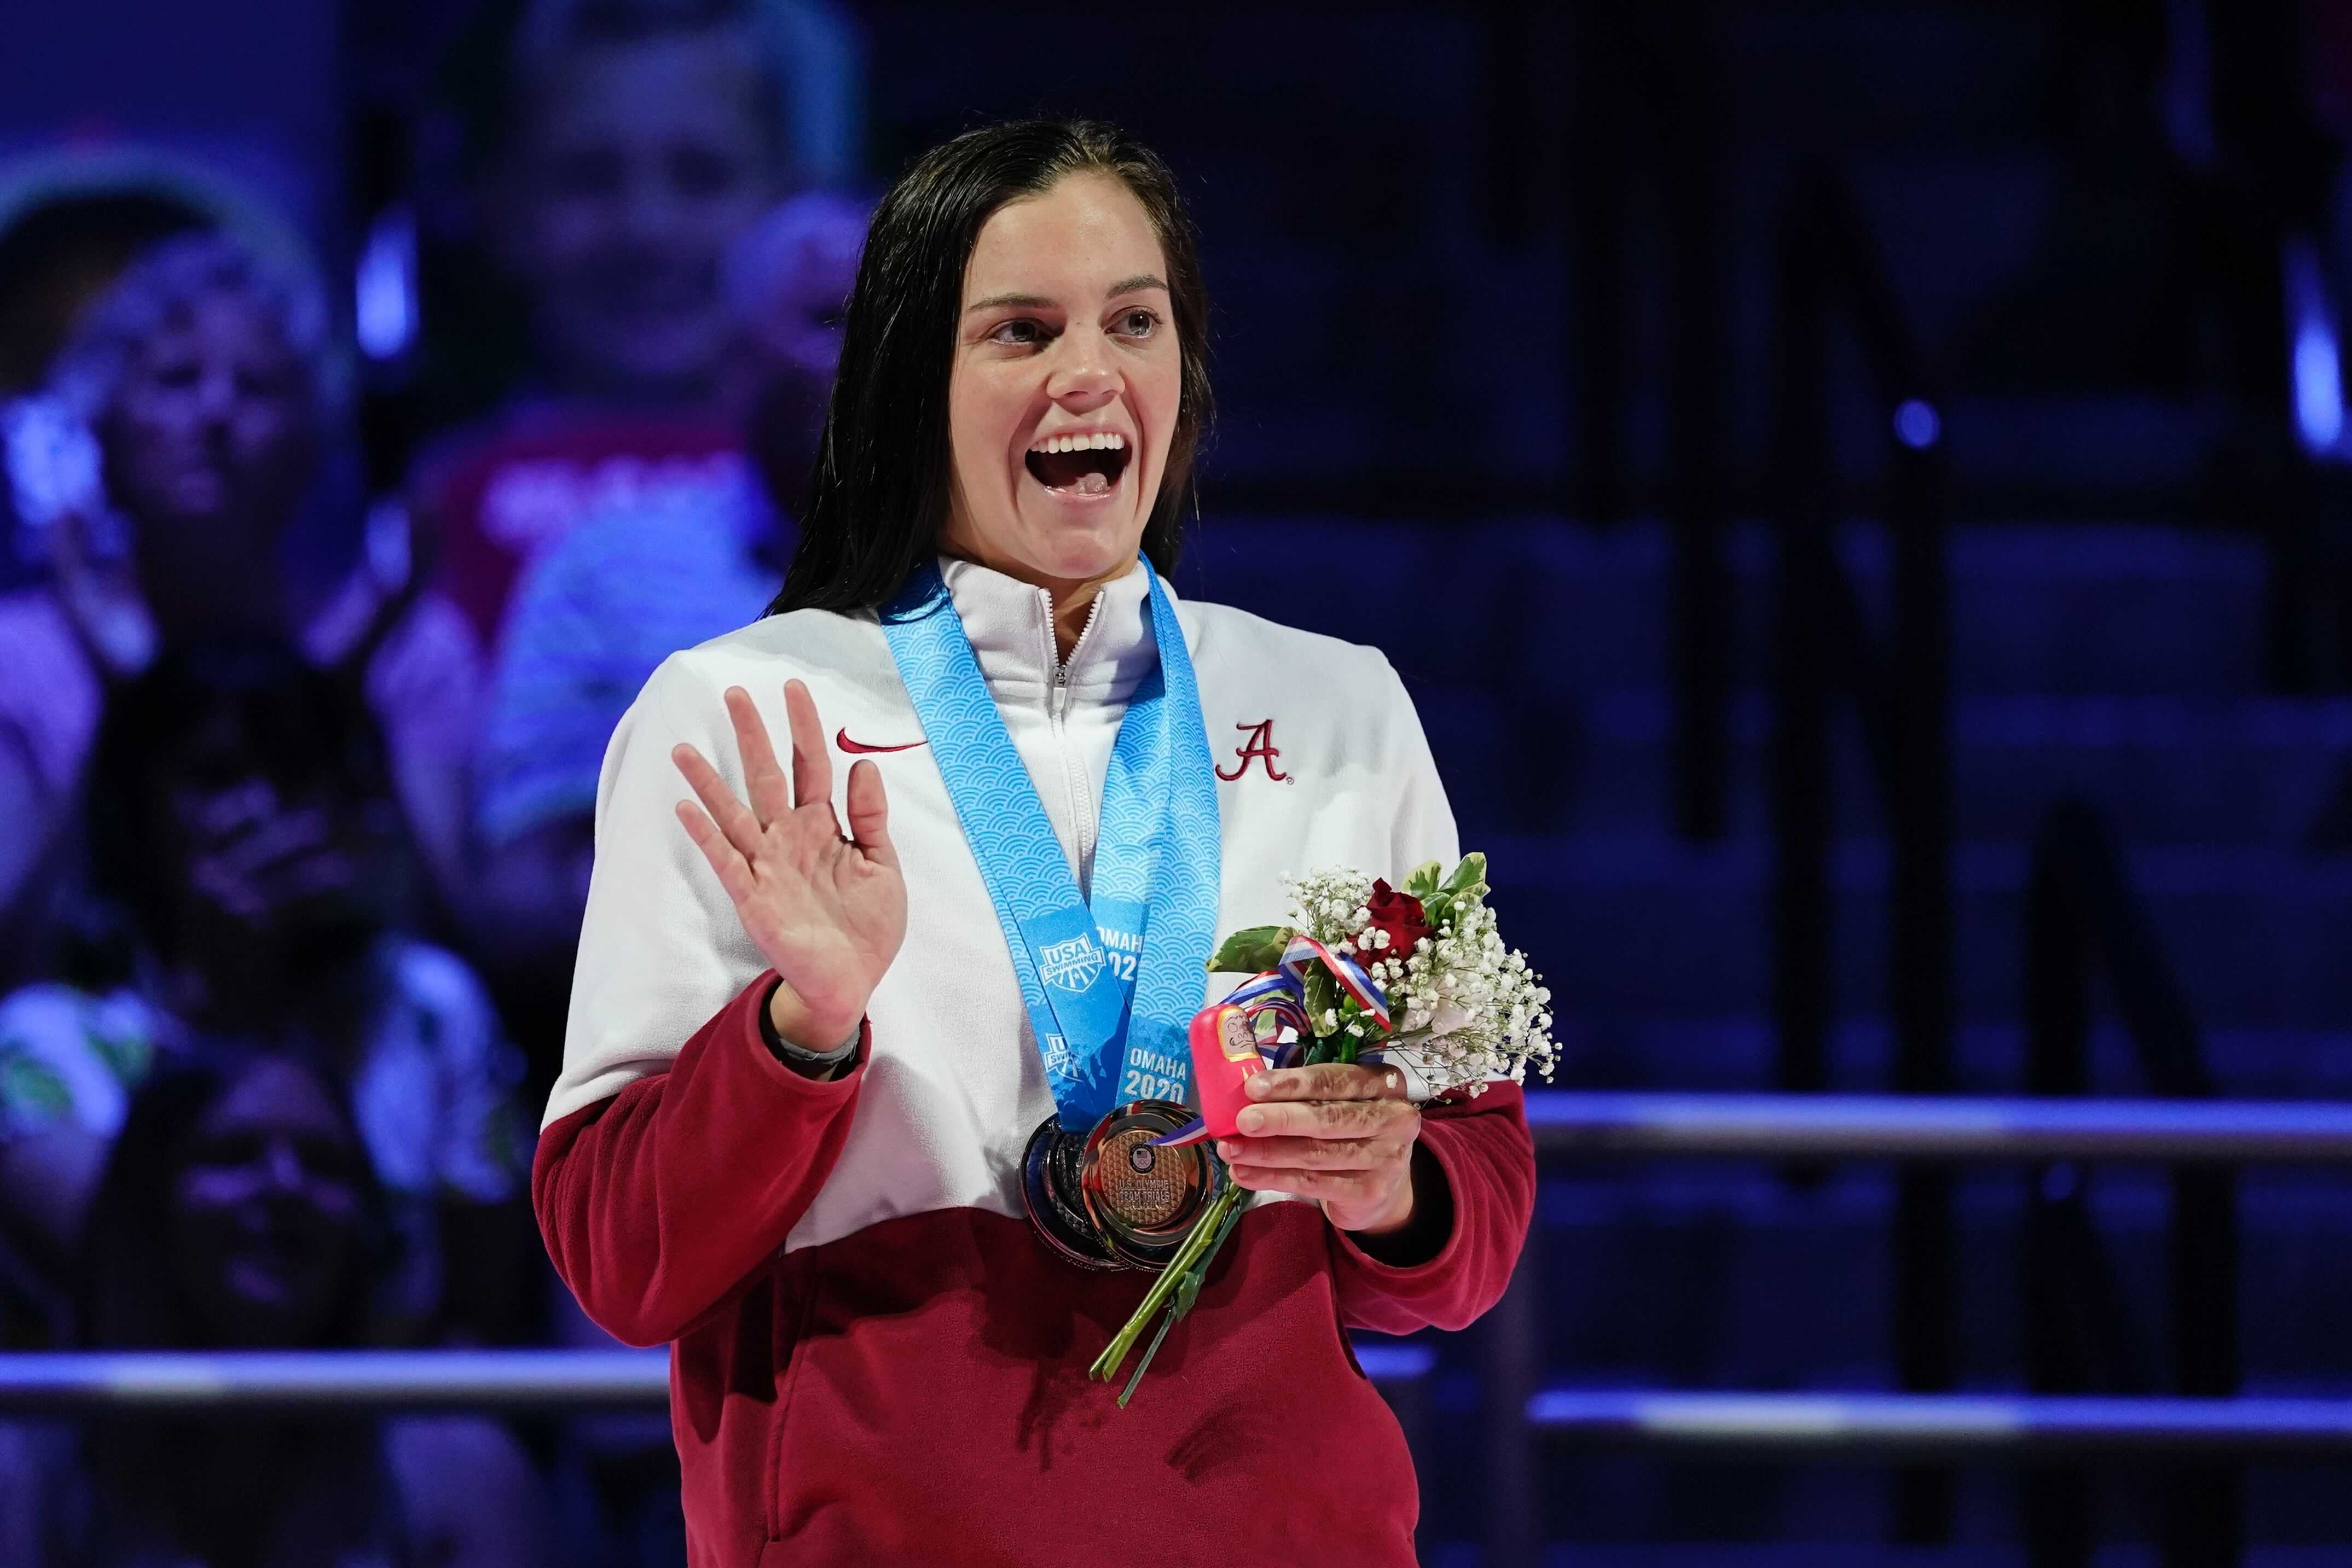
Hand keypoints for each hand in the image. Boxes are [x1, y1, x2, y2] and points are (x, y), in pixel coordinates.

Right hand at [672, 680, 905, 1049]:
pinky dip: (706, 834)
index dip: (804, 726)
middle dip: (752, 736)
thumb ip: (871, 817)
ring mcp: (767, 866)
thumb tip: (863, 764)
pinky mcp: (753, 897)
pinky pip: (725, 860)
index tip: (793, 687)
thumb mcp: (884, 865)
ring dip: (709, 782)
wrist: (853, 981)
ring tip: (684, 748)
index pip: (811, 765)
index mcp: (824, 827)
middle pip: (767, 776)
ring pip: (734, 813)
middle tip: (734, 693)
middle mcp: (790, 838)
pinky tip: (685, 807)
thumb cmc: (868, 925)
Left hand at [1215, 1061, 1421, 1234]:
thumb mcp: (1343, 1101)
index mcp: (1386, 1083)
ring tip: (1231, 1150)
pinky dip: (1273, 1178)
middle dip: (1280, 1119)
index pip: (1337, 1080)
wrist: (1383, 1185)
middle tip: (1241, 1121)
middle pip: (1329, 1119)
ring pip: (1316, 1154)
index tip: (1253, 1087)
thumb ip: (1308, 1093)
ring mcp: (1385, 1158)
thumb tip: (1247, 1091)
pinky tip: (1244, 1173)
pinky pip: (1312, 1183)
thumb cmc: (1351, 1128)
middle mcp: (1394, 1118)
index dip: (1294, 1083)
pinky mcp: (1369, 1191)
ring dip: (1267, 1153)